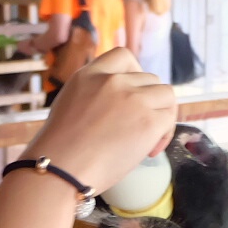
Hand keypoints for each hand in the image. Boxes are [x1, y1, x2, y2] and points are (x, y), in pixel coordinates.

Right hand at [27, 49, 175, 193]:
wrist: (60, 170)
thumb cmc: (59, 150)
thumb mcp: (69, 105)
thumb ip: (94, 95)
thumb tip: (117, 106)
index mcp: (90, 74)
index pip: (124, 56)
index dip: (135, 74)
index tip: (133, 94)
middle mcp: (113, 81)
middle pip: (150, 79)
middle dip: (149, 101)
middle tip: (139, 126)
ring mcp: (133, 99)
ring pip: (166, 95)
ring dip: (162, 114)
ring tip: (150, 138)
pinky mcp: (149, 121)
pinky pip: (169, 120)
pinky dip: (164, 135)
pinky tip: (149, 151)